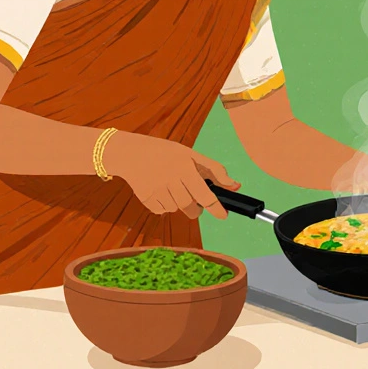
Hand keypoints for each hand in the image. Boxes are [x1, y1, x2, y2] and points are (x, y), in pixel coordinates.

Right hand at [102, 131, 239, 219]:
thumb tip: (235, 186)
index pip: (204, 195)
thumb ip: (215, 171)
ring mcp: (156, 192)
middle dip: (197, 207)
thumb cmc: (166, 153)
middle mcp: (170, 181)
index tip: (223, 215)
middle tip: (194, 196)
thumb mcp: (191, 155)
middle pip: (191, 207)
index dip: (216, 207)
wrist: (132, 154)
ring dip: (180, 203)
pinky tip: (161, 190)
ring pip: (177, 210)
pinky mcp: (146, 199)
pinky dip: (166, 205)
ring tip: (173, 187)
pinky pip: (163, 211)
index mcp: (184, 168)